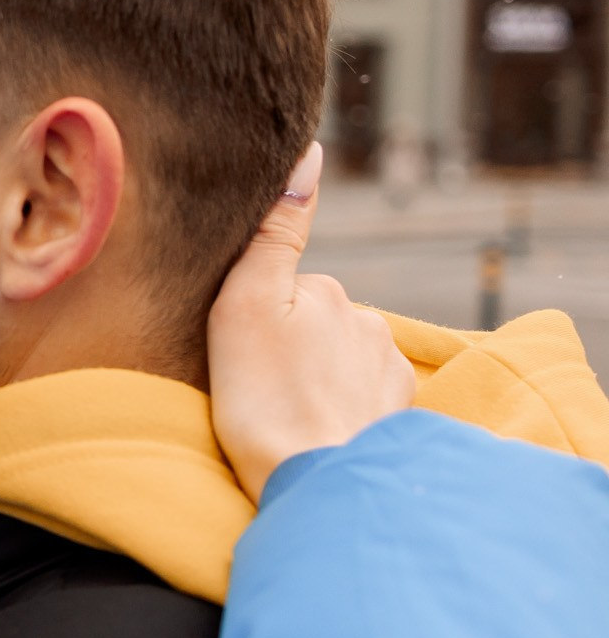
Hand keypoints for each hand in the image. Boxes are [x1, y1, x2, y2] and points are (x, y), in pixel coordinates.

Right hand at [207, 143, 415, 501]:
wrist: (315, 483)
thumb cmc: (261, 400)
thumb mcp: (244, 306)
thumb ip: (274, 232)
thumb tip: (308, 154)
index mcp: (325, 292)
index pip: (284, 287)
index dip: (255, 314)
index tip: (239, 348)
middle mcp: (366, 321)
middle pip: (313, 321)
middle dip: (290, 344)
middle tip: (255, 385)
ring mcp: (387, 366)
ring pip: (339, 357)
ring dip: (316, 376)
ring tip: (282, 412)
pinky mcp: (396, 409)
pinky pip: (362, 394)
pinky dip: (339, 405)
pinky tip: (313, 427)